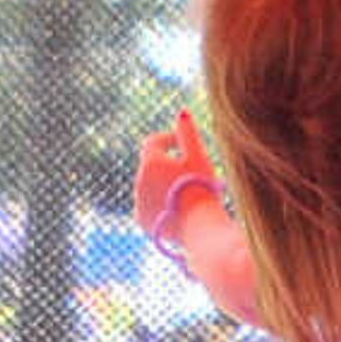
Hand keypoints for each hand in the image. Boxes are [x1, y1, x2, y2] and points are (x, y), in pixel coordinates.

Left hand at [135, 109, 221, 247]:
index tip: (184, 144)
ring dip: (165, 185)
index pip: (153, 142)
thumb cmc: (202, 189)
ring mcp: (139, 204)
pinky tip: (181, 208)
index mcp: (150, 163)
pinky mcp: (142, 222)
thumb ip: (188, 133)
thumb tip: (181, 112)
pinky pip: (151, 207)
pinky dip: (162, 204)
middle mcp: (138, 183)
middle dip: (169, 164)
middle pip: (152, 166)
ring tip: (189, 191)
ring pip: (151, 188)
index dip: (169, 139)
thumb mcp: (199, 157)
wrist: (200, 229)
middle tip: (192, 170)